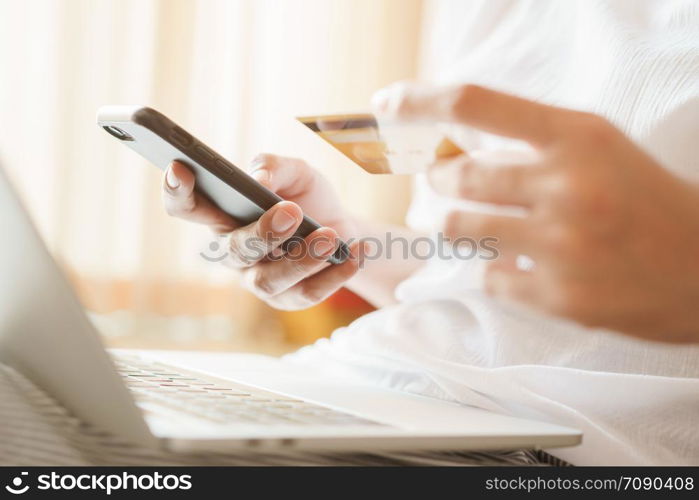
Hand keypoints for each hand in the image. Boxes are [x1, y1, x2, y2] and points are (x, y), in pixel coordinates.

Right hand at [162, 154, 362, 309]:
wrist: (342, 226)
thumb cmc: (307, 197)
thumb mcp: (297, 172)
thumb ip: (276, 166)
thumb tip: (258, 177)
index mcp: (223, 215)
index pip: (188, 207)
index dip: (177, 192)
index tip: (181, 169)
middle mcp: (234, 251)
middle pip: (233, 250)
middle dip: (262, 231)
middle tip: (292, 211)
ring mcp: (259, 279)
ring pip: (267, 281)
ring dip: (301, 259)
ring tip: (331, 236)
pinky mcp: (289, 299)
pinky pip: (307, 293)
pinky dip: (336, 273)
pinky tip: (356, 252)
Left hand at [374, 83, 698, 342]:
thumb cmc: (647, 201)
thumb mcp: (600, 150)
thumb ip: (534, 144)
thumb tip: (454, 150)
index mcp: (578, 137)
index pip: (476, 102)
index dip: (420, 100)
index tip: (386, 103)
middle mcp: (567, 185)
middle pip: (456, 176)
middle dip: (439, 179)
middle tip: (442, 180)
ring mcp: (562, 244)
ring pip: (462, 227)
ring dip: (459, 224)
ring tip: (480, 223)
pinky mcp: (559, 296)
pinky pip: (489, 277)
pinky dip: (496, 269)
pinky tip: (520, 265)